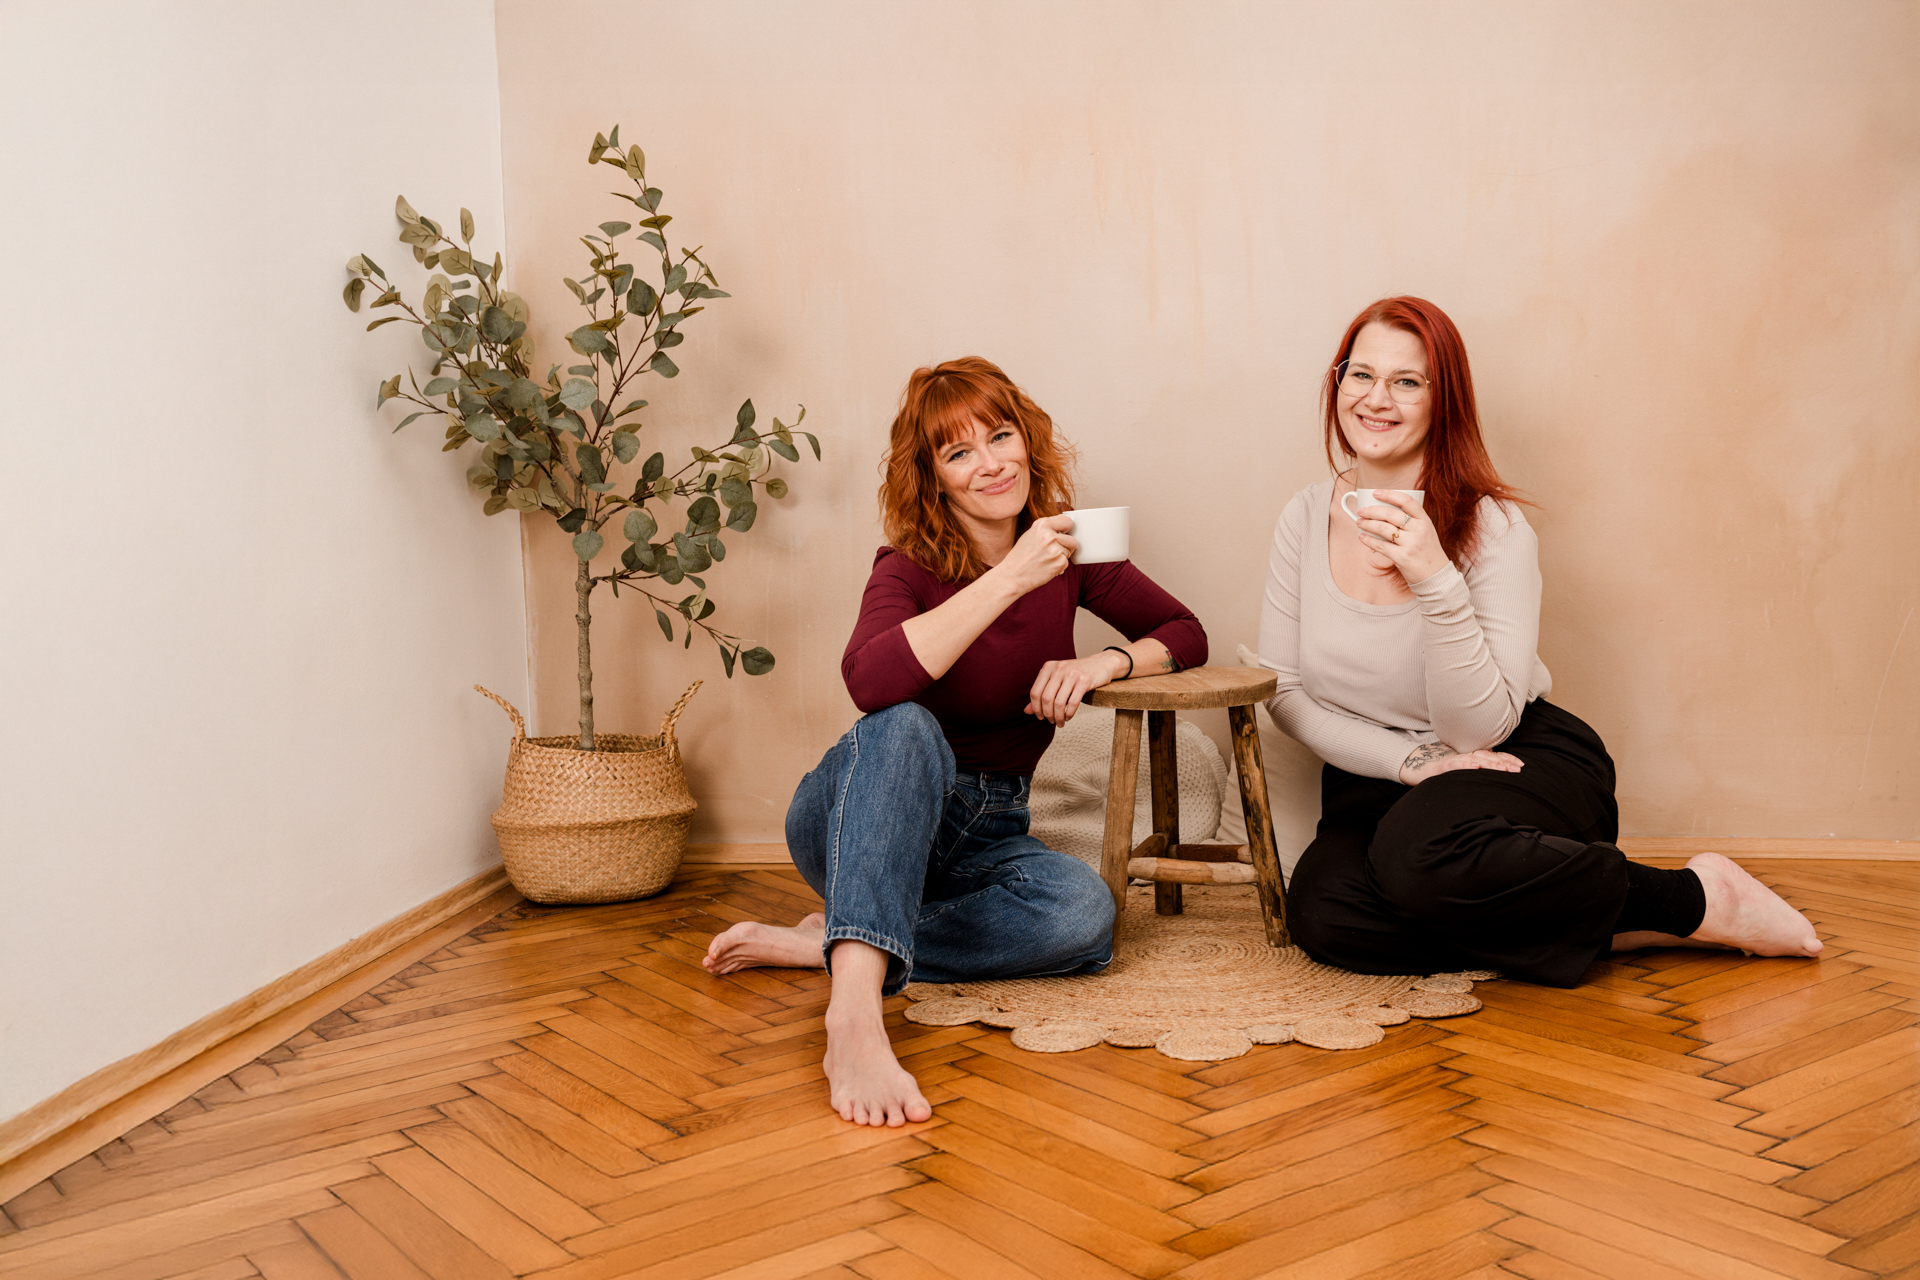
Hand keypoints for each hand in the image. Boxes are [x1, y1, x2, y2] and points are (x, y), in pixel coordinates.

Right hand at [989, 514, 1077, 597]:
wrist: (1012, 576)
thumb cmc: (1020, 557)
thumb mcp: (1030, 535)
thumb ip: (1047, 530)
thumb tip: (1064, 530)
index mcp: (1042, 524)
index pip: (1067, 521)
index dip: (1066, 529)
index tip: (1062, 534)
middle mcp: (1049, 535)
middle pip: (1072, 539)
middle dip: (1065, 546)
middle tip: (1051, 552)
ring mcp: (1055, 549)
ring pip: (1069, 552)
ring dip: (1060, 557)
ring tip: (1045, 560)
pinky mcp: (1059, 563)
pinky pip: (1066, 563)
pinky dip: (1058, 567)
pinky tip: (1045, 567)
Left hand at [1025, 651, 1127, 725]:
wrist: (1100, 664)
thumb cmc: (1076, 674)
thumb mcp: (1056, 680)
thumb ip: (1041, 694)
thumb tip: (1026, 711)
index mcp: (1048, 667)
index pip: (1035, 692)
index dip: (1035, 708)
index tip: (1040, 717)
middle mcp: (1059, 669)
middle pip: (1046, 698)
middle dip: (1048, 714)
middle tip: (1051, 721)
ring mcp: (1072, 674)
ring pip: (1059, 702)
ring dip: (1058, 717)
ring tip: (1060, 722)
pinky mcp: (1084, 680)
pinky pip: (1073, 702)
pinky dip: (1069, 713)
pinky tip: (1069, 717)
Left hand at [1354, 490, 1447, 585]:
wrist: (1436, 574)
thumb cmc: (1426, 551)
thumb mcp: (1425, 531)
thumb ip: (1410, 521)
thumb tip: (1381, 512)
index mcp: (1425, 520)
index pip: (1407, 501)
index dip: (1390, 495)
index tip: (1375, 493)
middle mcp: (1419, 530)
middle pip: (1390, 514)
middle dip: (1372, 511)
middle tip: (1361, 511)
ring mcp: (1411, 544)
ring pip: (1383, 528)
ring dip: (1367, 524)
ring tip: (1359, 522)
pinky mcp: (1402, 557)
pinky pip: (1380, 545)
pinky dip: (1368, 540)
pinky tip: (1361, 537)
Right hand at [1399, 742, 1523, 785]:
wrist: (1412, 768)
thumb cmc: (1438, 771)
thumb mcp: (1460, 770)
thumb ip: (1475, 769)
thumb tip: (1495, 772)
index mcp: (1469, 756)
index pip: (1491, 756)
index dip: (1506, 759)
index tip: (1520, 766)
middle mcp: (1462, 755)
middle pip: (1486, 756)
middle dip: (1502, 763)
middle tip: (1516, 770)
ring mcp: (1451, 760)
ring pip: (1473, 759)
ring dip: (1489, 763)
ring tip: (1502, 769)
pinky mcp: (1439, 767)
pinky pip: (1454, 764)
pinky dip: (1465, 765)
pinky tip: (1475, 767)